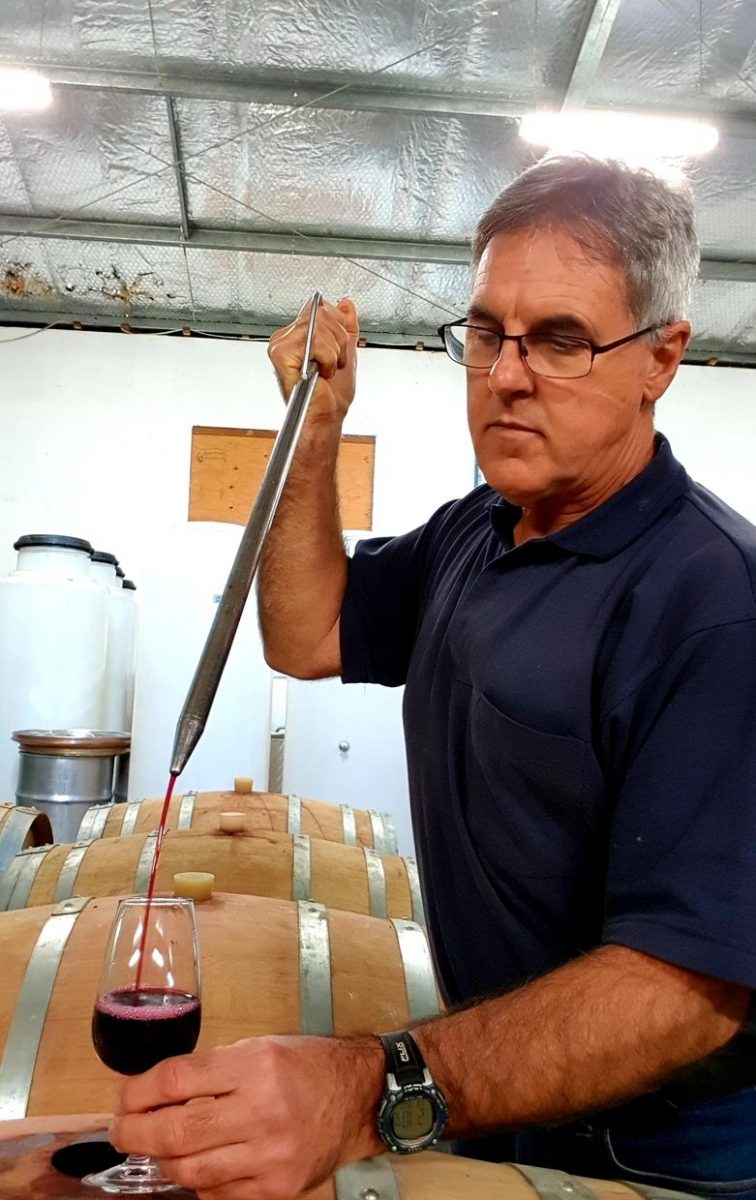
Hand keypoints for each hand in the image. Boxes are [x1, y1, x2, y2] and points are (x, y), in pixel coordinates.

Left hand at [110, 1034, 383, 1199]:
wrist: (358, 1099)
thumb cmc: (309, 1068)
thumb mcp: (260, 1048)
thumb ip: (212, 1068)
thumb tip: (156, 1090)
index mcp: (256, 1066)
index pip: (176, 1081)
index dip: (137, 1092)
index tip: (124, 1098)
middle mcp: (262, 1111)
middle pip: (175, 1132)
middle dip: (135, 1133)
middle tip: (122, 1131)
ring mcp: (270, 1156)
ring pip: (190, 1171)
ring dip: (163, 1161)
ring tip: (157, 1148)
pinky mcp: (277, 1189)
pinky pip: (217, 1194)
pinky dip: (198, 1181)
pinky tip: (198, 1164)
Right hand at [267, 298, 359, 423]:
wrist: (325, 417)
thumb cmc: (330, 397)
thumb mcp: (345, 352)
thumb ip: (345, 326)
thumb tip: (346, 305)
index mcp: (297, 335)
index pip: (319, 307)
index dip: (338, 326)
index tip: (338, 350)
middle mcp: (286, 337)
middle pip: (320, 312)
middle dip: (338, 340)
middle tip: (334, 363)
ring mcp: (281, 344)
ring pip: (319, 326)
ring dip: (333, 353)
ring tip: (326, 370)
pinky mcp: (281, 353)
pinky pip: (315, 341)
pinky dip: (326, 359)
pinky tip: (319, 373)